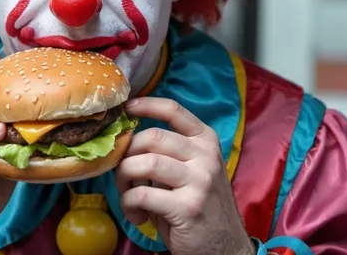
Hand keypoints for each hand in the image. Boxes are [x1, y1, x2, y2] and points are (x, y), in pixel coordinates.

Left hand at [116, 98, 254, 254]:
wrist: (225, 248)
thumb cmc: (197, 204)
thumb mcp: (189, 170)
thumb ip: (165, 152)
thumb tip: (126, 140)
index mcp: (205, 140)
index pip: (173, 110)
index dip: (146, 105)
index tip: (127, 108)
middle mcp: (205, 156)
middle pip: (152, 136)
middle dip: (127, 152)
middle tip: (122, 172)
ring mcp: (199, 180)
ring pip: (145, 163)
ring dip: (124, 178)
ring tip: (127, 193)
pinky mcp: (188, 207)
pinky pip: (142, 194)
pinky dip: (129, 204)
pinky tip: (136, 214)